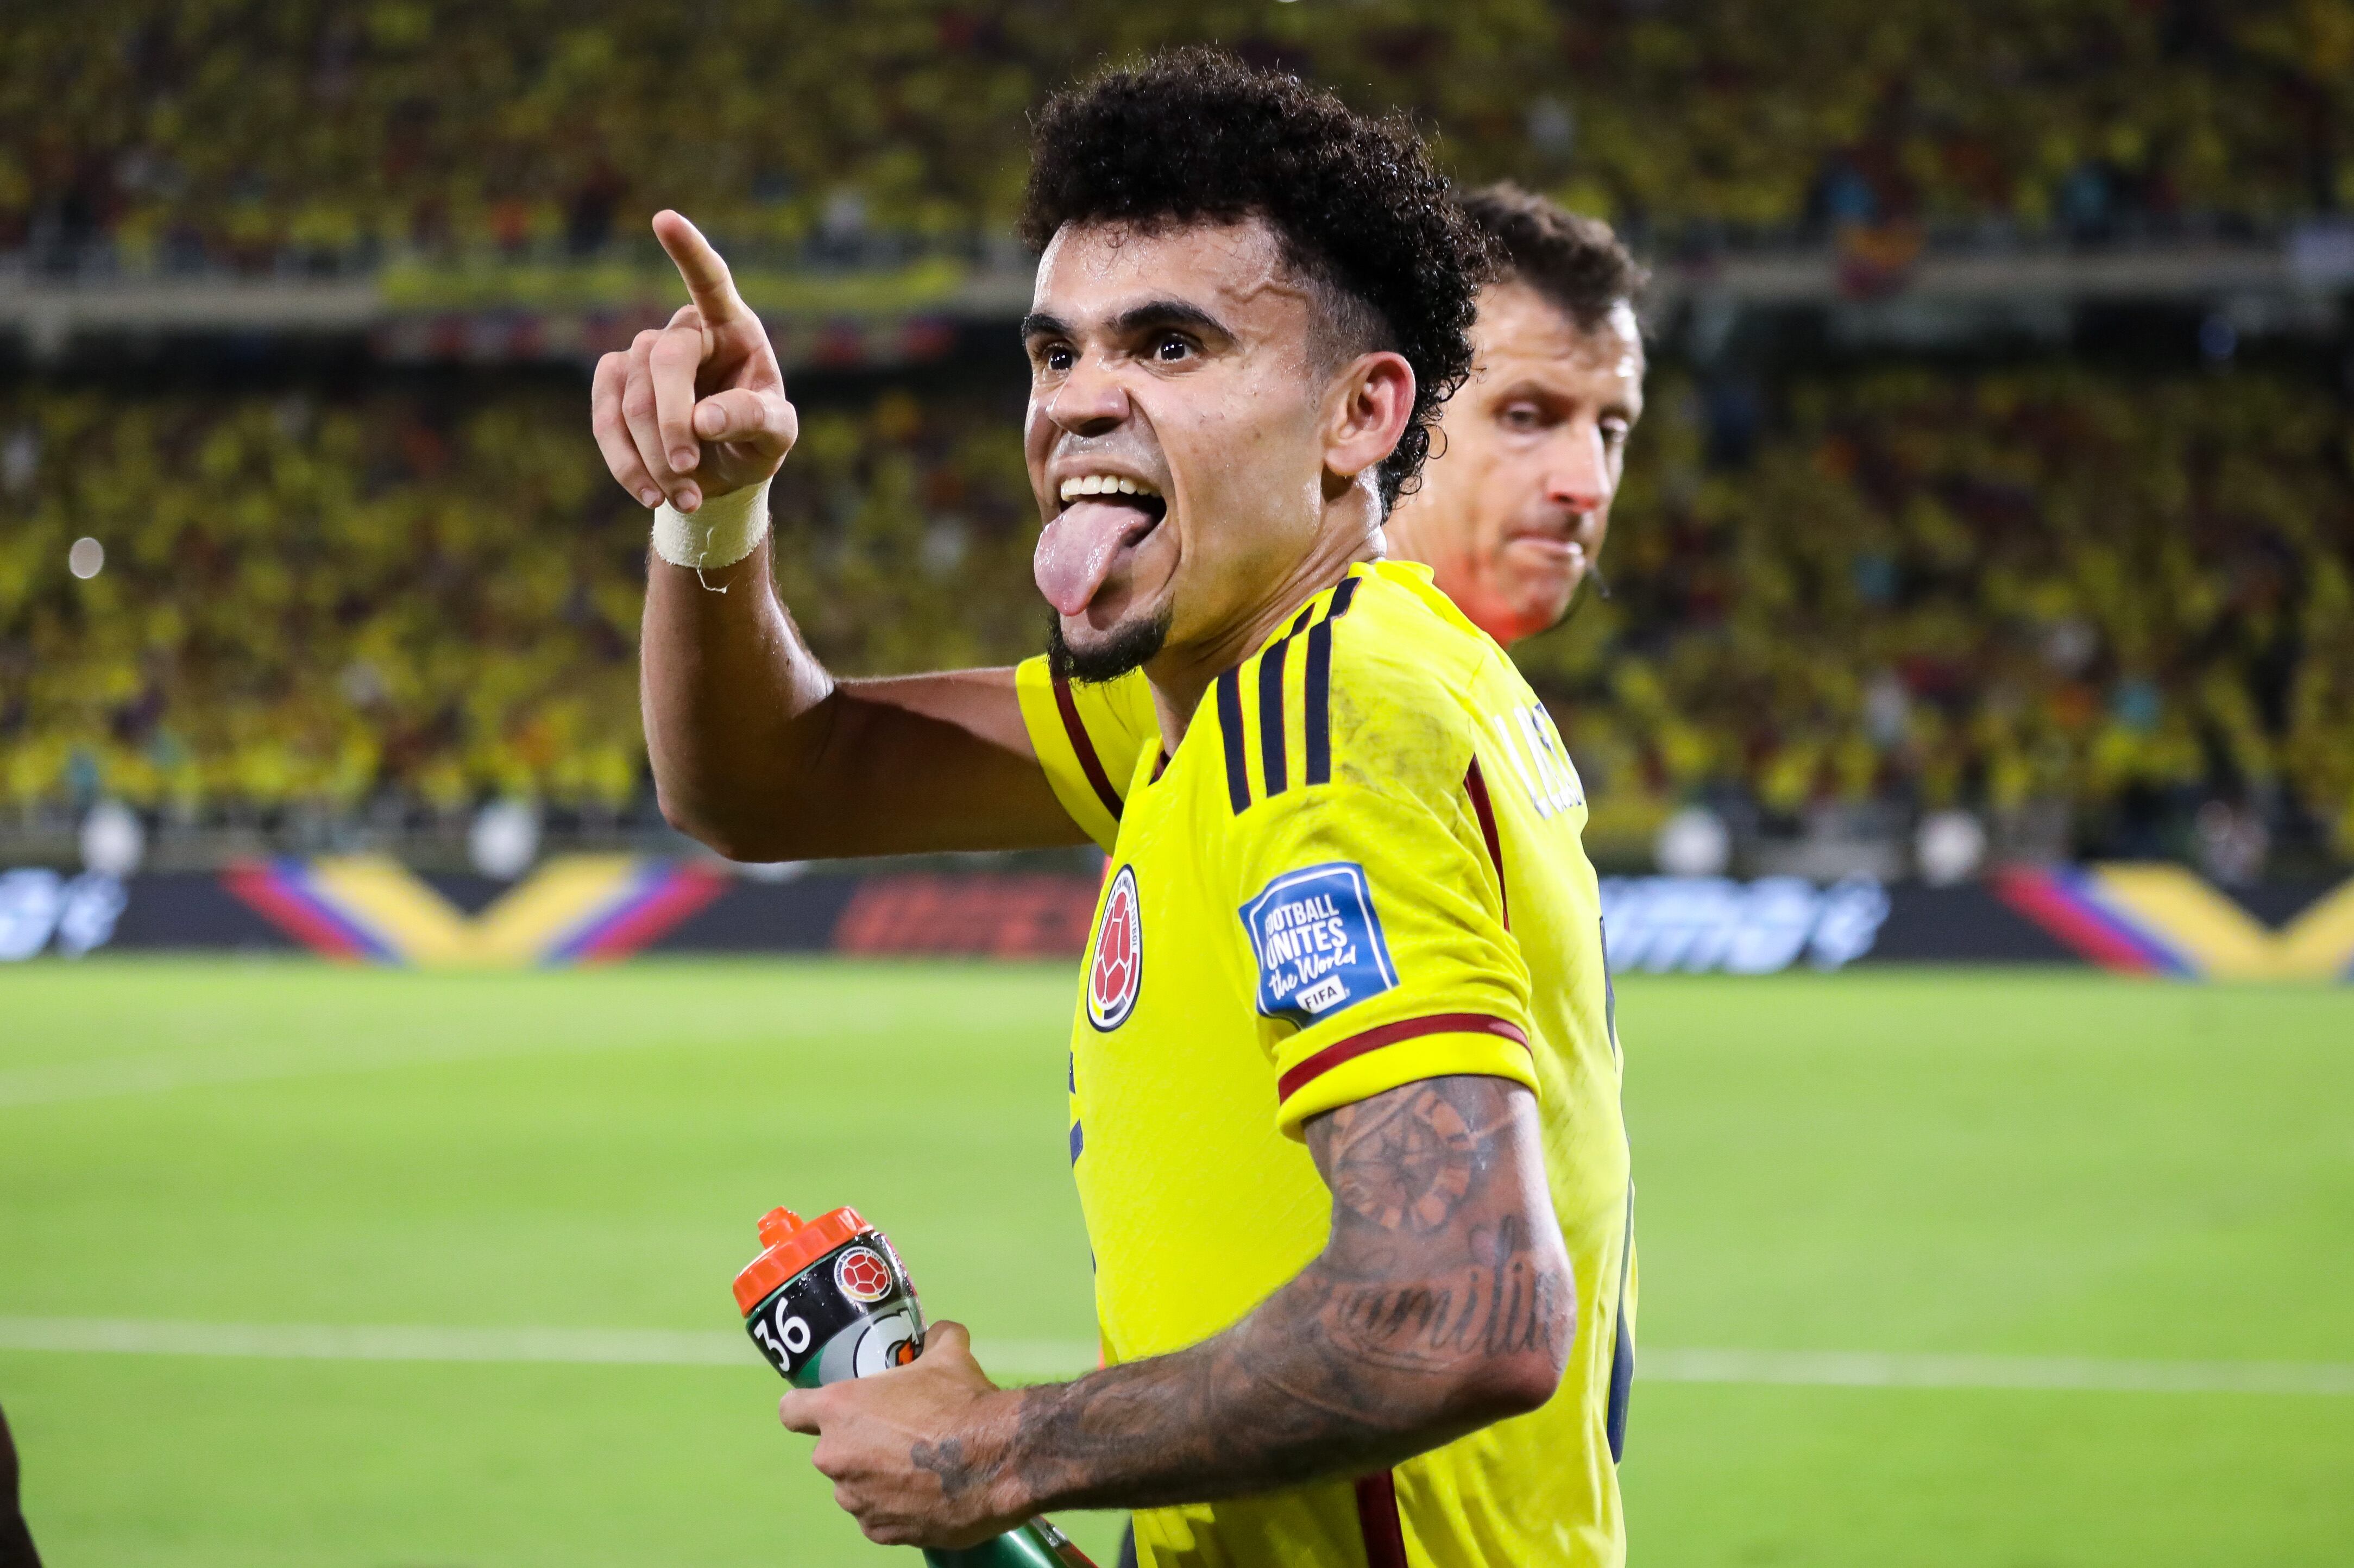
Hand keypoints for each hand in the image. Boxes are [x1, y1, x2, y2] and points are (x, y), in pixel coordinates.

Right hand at [592, 210, 799, 513]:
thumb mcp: (777, 435)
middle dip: (672, 420)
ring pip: (630, 397)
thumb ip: (754, 420)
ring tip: (684, 497)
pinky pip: (605, 419)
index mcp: (733, 328)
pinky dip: (625, 462)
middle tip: (687, 471)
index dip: (689, 252)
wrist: (721, 472)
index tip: (664, 219)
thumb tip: (703, 421)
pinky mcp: (612, 384)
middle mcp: (684, 332)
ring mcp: (642, 354)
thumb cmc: (757, 440)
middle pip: (664, 360)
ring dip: (652, 455)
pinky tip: (650, 494)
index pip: (711, 282)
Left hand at [777, 1321, 1033, 1548]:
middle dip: (857, 1445)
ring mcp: (856, 1499)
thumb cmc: (965, 1403)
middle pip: (831, 1451)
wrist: (999, 1460)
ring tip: (918, 1468)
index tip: (827, 1409)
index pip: (791, 1411)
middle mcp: (836, 1457)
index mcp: (839, 1410)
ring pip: (854, 1487)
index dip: (807, 1408)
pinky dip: (896, 1508)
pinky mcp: (879, 1531)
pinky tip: (927, 1494)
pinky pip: (878, 1517)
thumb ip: (935, 1339)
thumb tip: (939, 1332)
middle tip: (897, 1436)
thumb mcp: (950, 1355)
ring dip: (876, 1478)